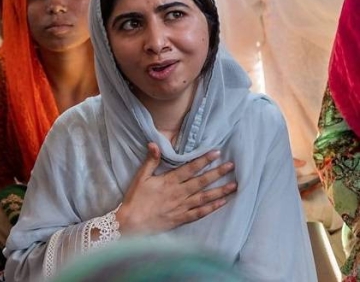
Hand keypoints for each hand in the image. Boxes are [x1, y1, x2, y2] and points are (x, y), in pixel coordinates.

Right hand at [116, 142, 236, 234]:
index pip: (190, 168)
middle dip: (218, 173)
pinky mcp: (181, 218)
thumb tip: (154, 144)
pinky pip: (200, 213)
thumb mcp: (140, 177)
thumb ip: (150, 161)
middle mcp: (179, 193)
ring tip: (234, 185)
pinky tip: (222, 203)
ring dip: (220, 191)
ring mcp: (182, 207)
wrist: (132, 223)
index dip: (204, 160)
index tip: (216, 153)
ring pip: (204, 197)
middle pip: (201, 181)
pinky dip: (211, 208)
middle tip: (231, 166)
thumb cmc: (136, 199)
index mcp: (169, 181)